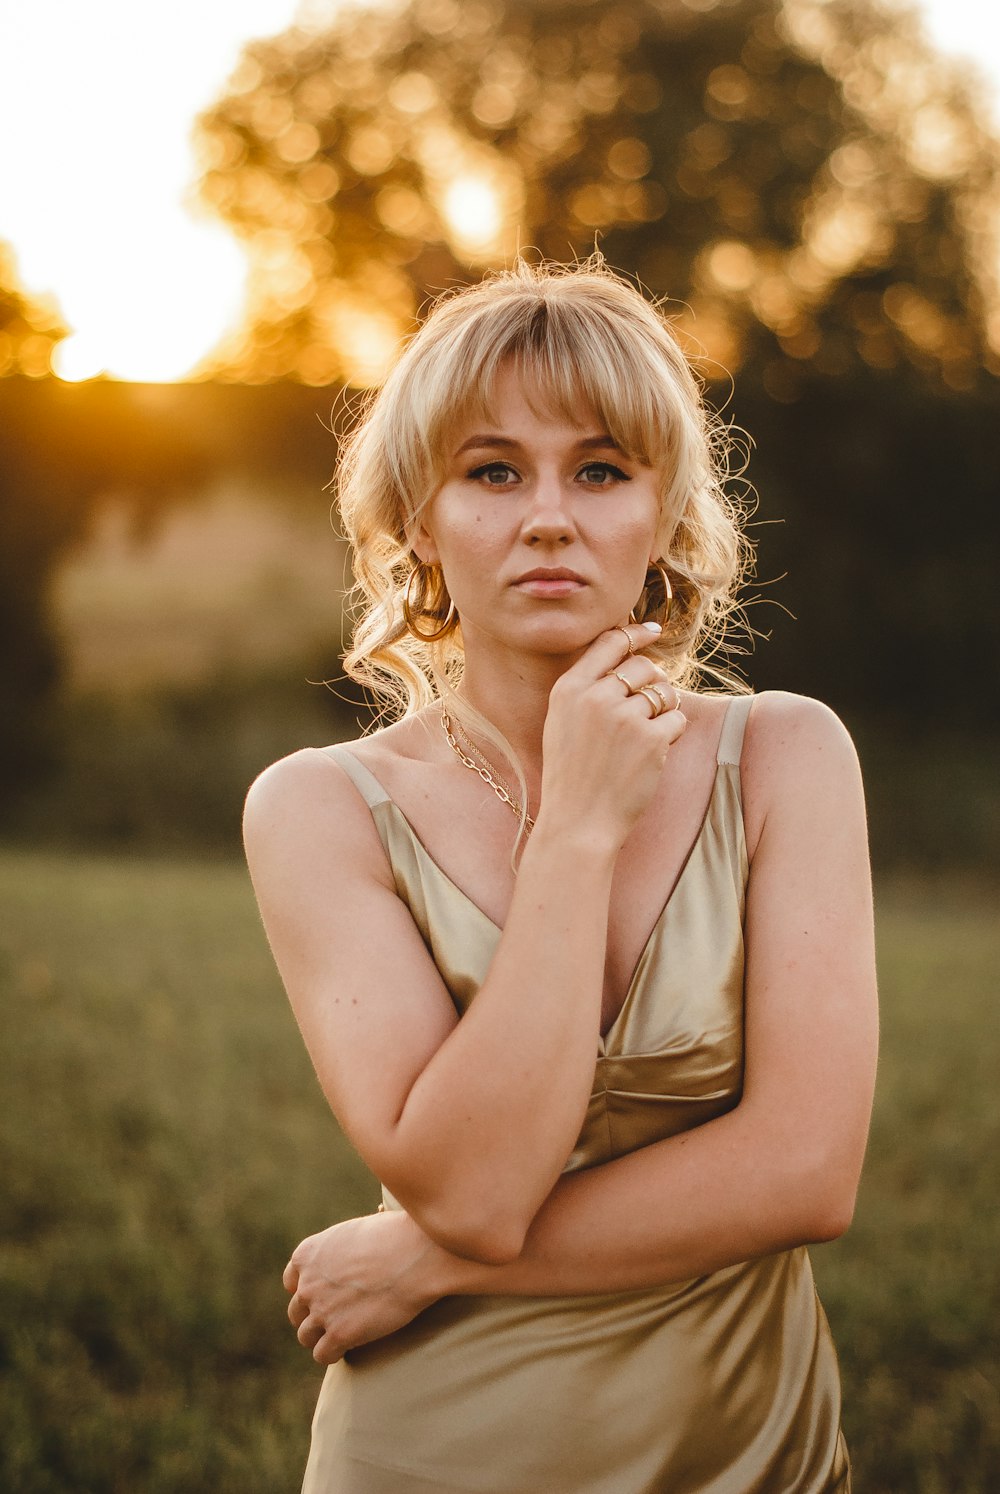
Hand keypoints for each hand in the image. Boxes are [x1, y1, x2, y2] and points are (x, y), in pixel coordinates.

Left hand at [284, 1209, 444, 1363]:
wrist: (417, 1255)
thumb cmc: (396, 1236)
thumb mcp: (356, 1232)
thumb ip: (339, 1251)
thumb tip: (346, 1257)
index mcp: (308, 1254)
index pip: (292, 1281)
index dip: (308, 1290)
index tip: (325, 1294)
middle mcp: (307, 1284)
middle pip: (297, 1311)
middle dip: (314, 1315)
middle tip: (337, 1317)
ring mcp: (321, 1311)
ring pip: (306, 1336)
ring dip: (322, 1338)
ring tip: (343, 1335)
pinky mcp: (339, 1334)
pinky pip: (323, 1355)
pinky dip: (334, 1353)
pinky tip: (350, 1346)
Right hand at [538, 622, 686, 850]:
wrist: (578, 823)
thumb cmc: (572, 776)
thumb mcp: (562, 723)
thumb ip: (587, 690)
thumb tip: (629, 657)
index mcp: (568, 690)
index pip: (609, 643)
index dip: (635, 633)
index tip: (652, 633)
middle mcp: (595, 697)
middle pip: (643, 666)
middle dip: (653, 682)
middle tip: (650, 708)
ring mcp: (624, 717)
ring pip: (664, 691)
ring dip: (665, 708)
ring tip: (649, 734)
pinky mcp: (651, 739)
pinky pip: (677, 719)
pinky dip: (672, 734)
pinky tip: (653, 753)